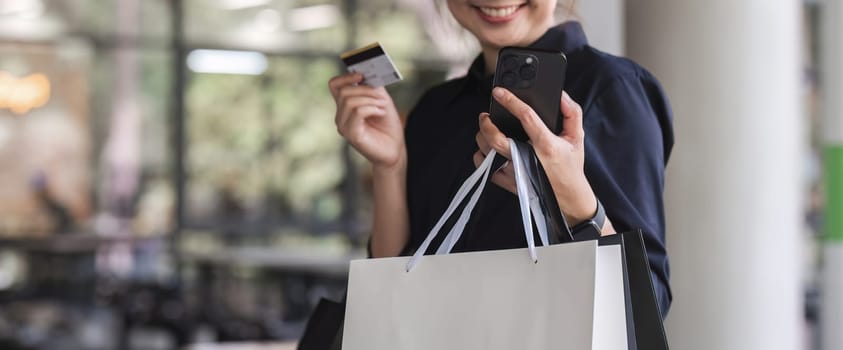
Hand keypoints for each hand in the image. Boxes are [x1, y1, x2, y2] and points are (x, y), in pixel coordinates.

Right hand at [329, 73, 405, 170]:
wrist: (395, 149)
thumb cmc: (387, 125)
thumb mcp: (381, 100)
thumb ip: (373, 87)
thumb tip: (366, 75)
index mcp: (345, 106)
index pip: (334, 85)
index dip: (346, 77)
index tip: (361, 75)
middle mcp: (341, 115)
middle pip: (343, 92)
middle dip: (365, 90)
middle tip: (382, 96)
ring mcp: (343, 126)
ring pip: (350, 101)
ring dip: (370, 100)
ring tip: (383, 106)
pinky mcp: (351, 134)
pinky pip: (357, 112)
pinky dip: (371, 108)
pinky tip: (381, 112)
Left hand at [474, 87, 597, 224]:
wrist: (568, 198)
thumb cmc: (571, 166)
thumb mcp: (577, 138)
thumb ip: (572, 113)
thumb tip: (560, 96)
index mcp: (546, 145)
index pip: (525, 117)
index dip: (510, 101)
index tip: (499, 92)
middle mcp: (527, 158)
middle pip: (495, 138)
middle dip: (486, 123)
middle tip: (485, 115)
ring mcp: (514, 172)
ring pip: (486, 152)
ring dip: (482, 137)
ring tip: (486, 130)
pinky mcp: (507, 182)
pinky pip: (485, 167)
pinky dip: (481, 156)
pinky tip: (487, 150)